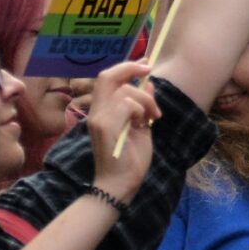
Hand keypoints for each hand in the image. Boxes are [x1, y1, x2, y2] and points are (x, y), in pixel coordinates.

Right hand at [85, 58, 159, 196]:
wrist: (120, 185)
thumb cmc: (130, 160)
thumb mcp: (141, 127)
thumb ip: (142, 106)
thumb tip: (148, 84)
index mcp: (103, 111)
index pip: (107, 79)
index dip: (126, 67)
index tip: (146, 63)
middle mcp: (96, 113)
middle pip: (107, 76)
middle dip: (130, 69)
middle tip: (149, 71)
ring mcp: (98, 120)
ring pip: (124, 91)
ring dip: (145, 100)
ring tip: (152, 117)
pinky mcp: (105, 128)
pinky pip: (126, 105)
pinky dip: (140, 109)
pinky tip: (145, 124)